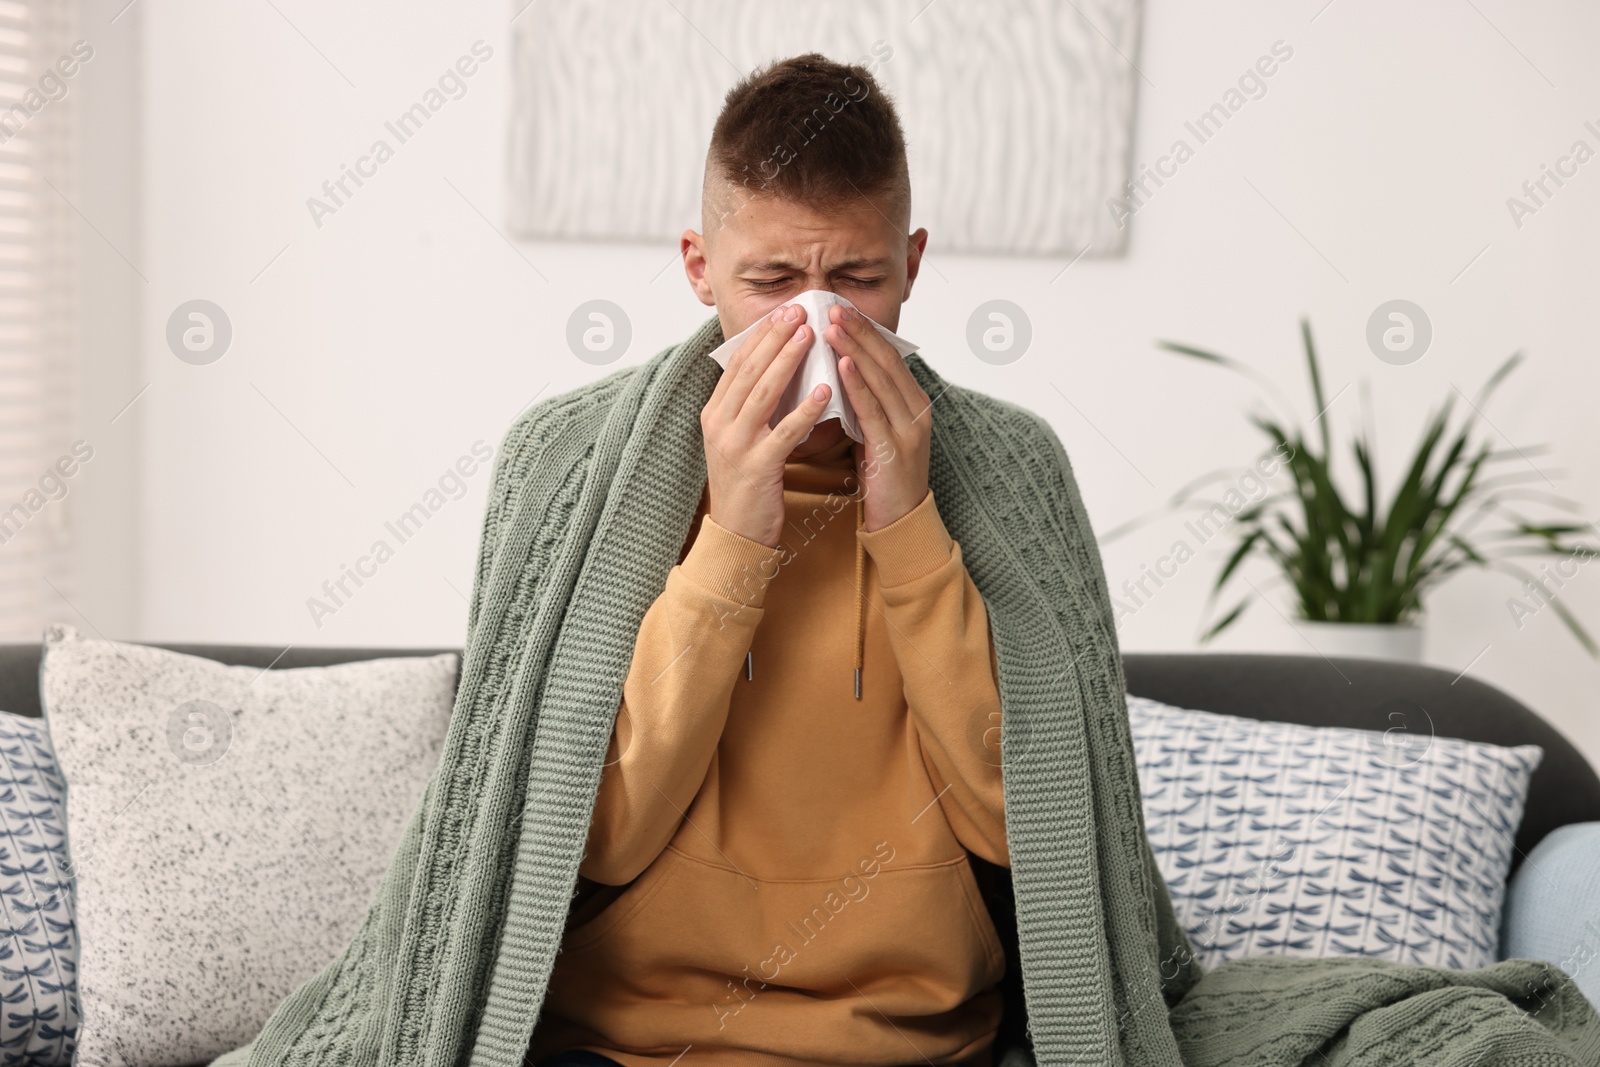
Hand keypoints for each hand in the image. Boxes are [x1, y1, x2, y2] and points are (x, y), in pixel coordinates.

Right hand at [701, 303, 830, 547]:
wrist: (737, 533)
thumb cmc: (747, 484)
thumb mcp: (742, 437)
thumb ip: (753, 406)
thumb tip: (778, 368)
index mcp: (715, 413)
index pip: (737, 363)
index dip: (761, 335)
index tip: (785, 310)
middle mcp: (719, 424)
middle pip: (749, 370)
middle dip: (775, 337)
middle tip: (800, 310)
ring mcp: (735, 445)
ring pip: (763, 393)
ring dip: (788, 361)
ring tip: (811, 336)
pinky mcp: (757, 467)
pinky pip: (784, 432)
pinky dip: (805, 409)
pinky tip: (825, 391)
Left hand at [827, 304, 931, 530]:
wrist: (900, 522)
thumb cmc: (883, 477)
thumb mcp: (875, 431)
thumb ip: (865, 403)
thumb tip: (838, 371)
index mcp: (912, 403)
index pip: (887, 358)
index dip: (865, 331)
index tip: (840, 308)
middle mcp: (916, 410)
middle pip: (886, 361)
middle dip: (859, 331)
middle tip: (833, 306)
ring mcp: (909, 429)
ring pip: (880, 379)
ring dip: (854, 349)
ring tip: (831, 325)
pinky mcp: (895, 448)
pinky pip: (873, 409)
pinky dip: (857, 384)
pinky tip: (840, 365)